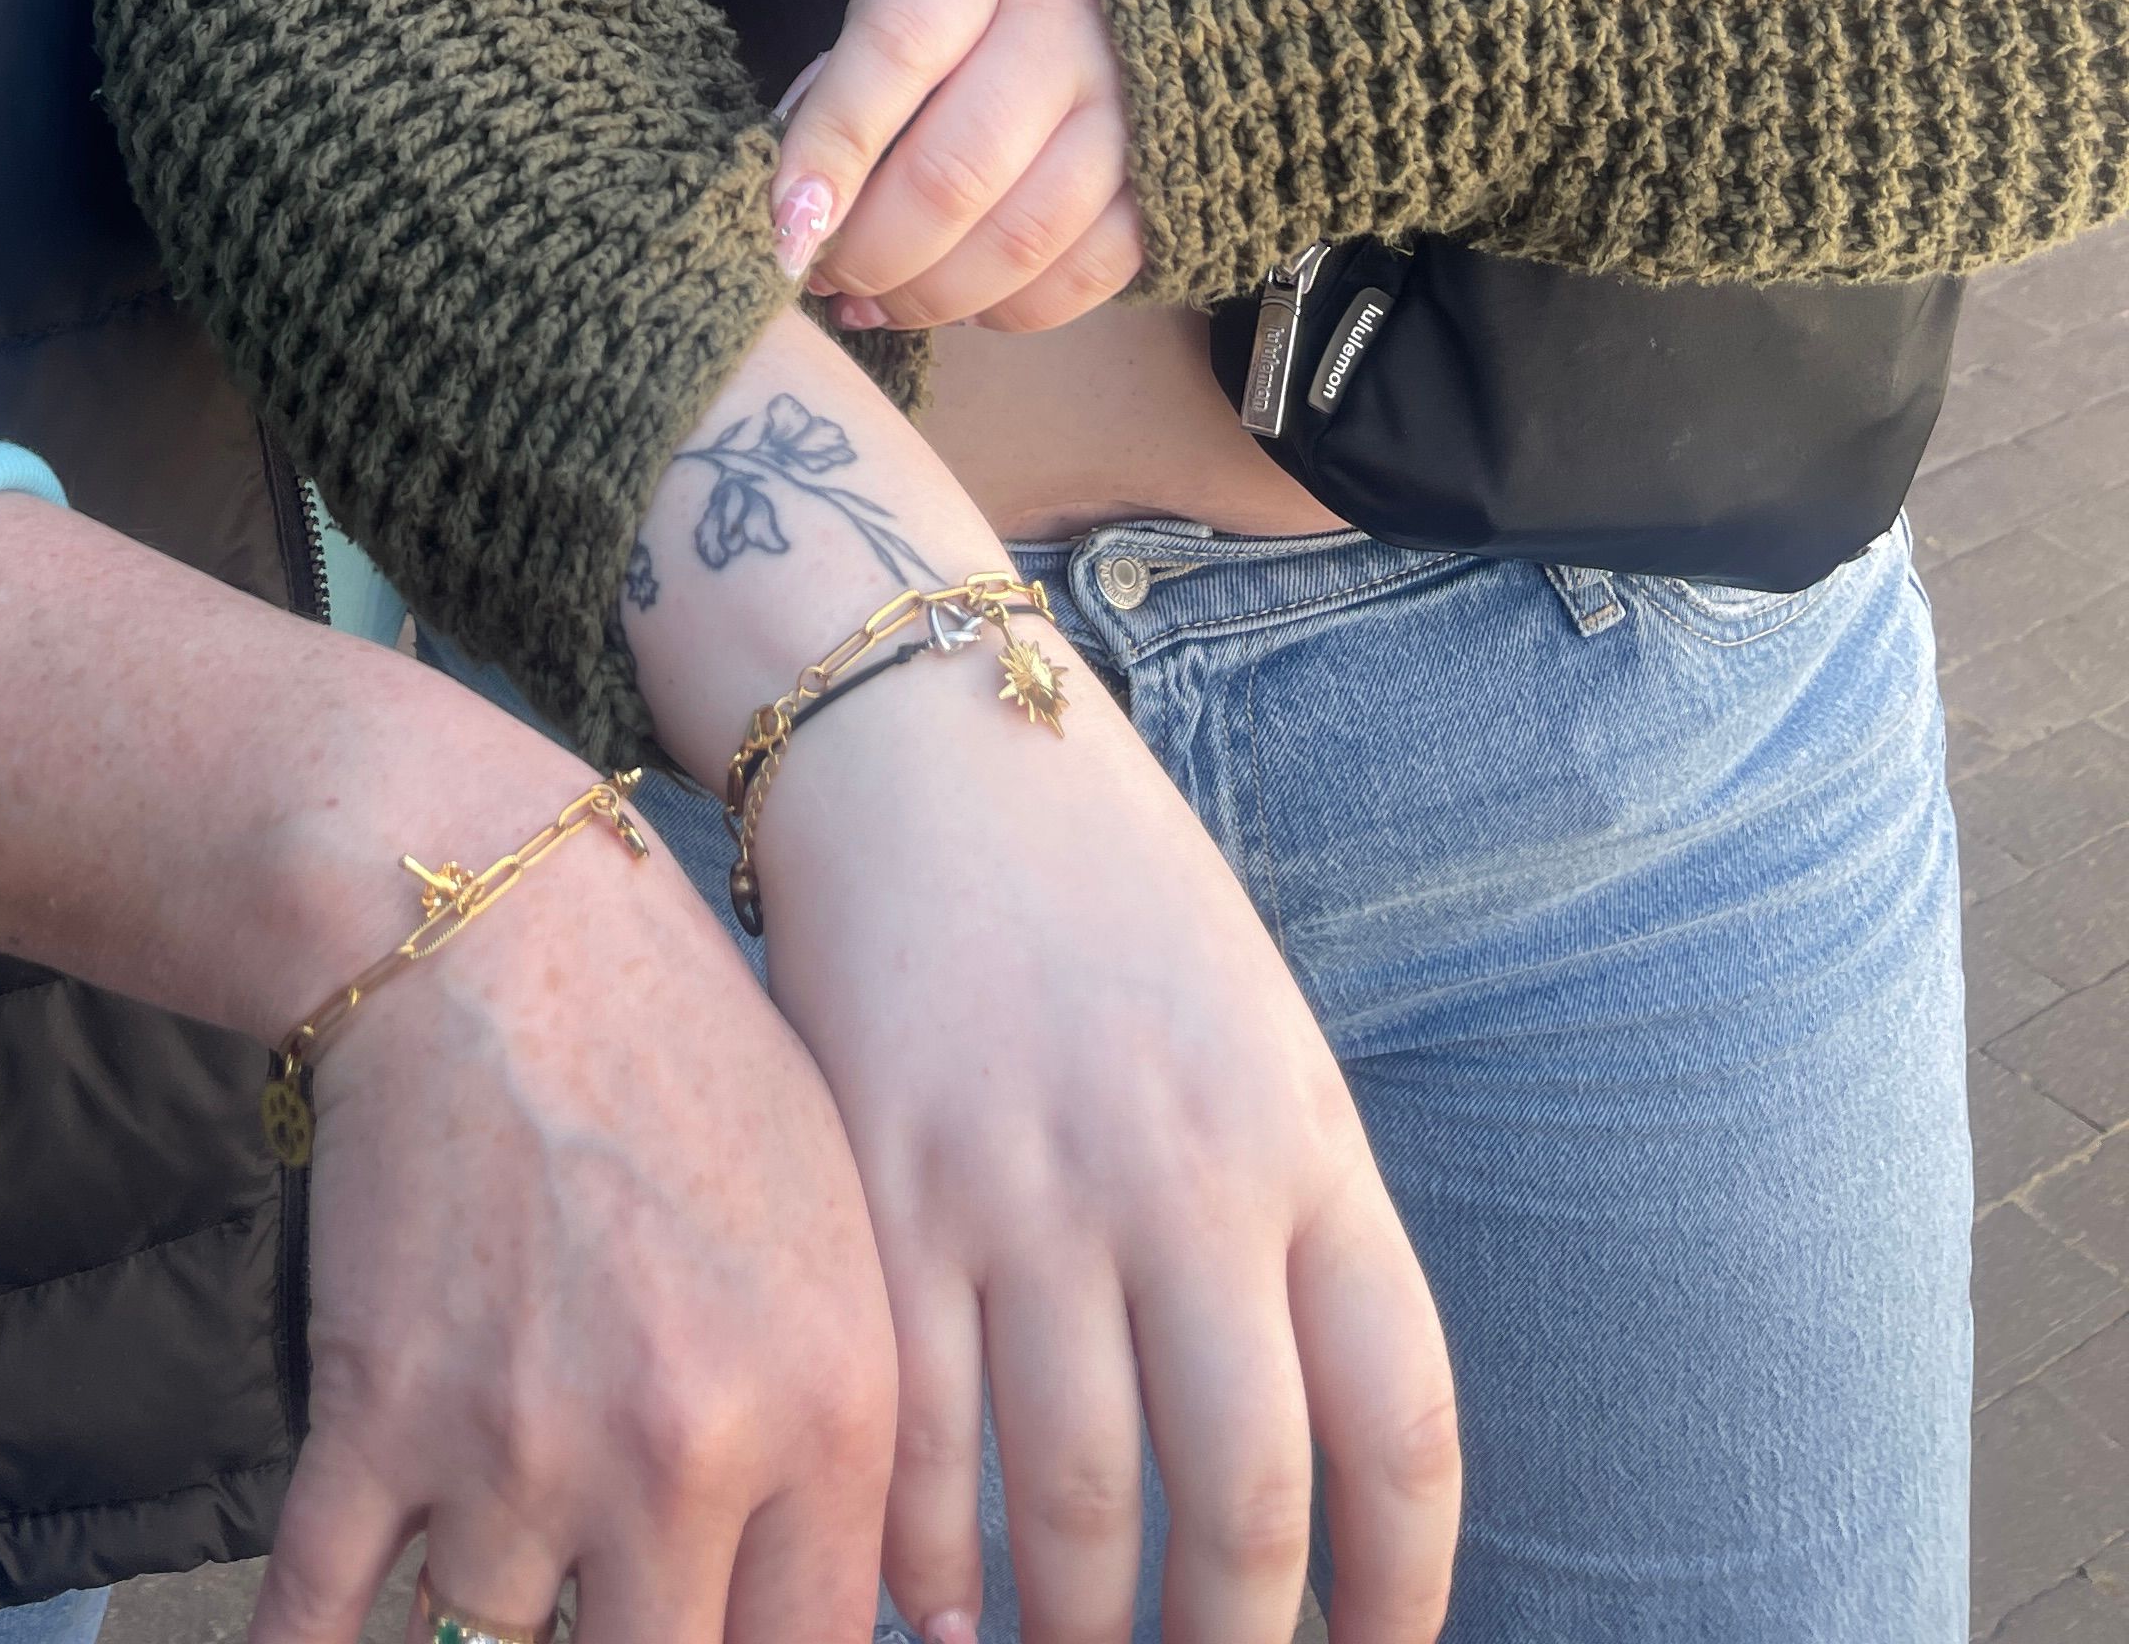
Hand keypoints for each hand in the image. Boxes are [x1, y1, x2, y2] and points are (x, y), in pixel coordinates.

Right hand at [0, 497, 894, 1643]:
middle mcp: (684, 1453)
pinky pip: (323, 1613)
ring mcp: (519, 1445)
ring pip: (491, 1642)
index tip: (719, 1623)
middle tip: (613, 1581)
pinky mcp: (378, 1414)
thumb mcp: (843, 1230)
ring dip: (488, 1595)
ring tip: (503, 1509)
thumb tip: (911, 1620)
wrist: (502, 929)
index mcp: (829, 1405)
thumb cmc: (687, 1064)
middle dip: (628, 1631)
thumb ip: (869, 1434)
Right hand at [755, 642, 1458, 1643]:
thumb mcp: (1251, 1030)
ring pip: (1073, 1494)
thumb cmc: (1101, 891)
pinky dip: (922, 1549)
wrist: (914, 732)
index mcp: (1300, 1137)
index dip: (1401, 1588)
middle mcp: (1179, 1175)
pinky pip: (915, 1425)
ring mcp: (1025, 1184)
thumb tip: (1311, 1445)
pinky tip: (928, 1604)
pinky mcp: (884, 1181)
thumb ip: (1286, 1215)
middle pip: (1245, 1495)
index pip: (1399, 1421)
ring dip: (1075, 1627)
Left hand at [772, 0, 1142, 333]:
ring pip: (1023, 236)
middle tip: (823, 278)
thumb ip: (859, 57)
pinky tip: (965, 303)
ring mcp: (1138, 102)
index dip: (832, 149)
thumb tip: (794, 173)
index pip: (896, 50)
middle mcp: (1071, 23)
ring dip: (931, 295)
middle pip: (958, 168)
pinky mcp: (1182, 171)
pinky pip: (1092, 270)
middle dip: (872, 249)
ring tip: (874, 306)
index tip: (784, 226)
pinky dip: (1015, 308)